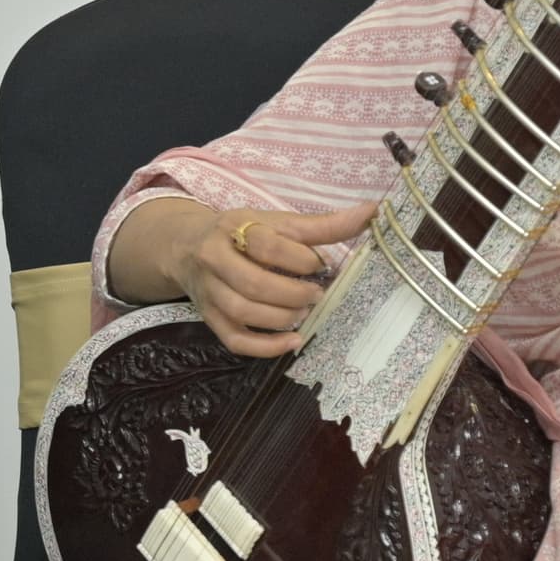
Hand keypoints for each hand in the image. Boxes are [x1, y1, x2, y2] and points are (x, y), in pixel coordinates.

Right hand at [182, 202, 371, 359]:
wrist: (186, 248)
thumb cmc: (242, 234)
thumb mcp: (276, 222)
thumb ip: (322, 225)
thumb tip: (373, 213)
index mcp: (232, 228)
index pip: (266, 244)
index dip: (299, 259)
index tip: (319, 265)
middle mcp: (214, 259)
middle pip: (253, 284)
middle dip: (293, 294)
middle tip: (317, 294)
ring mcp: (209, 292)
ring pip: (243, 312)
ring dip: (282, 317)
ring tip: (303, 311)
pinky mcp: (210, 318)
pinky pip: (234, 340)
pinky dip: (266, 347)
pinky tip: (293, 340)